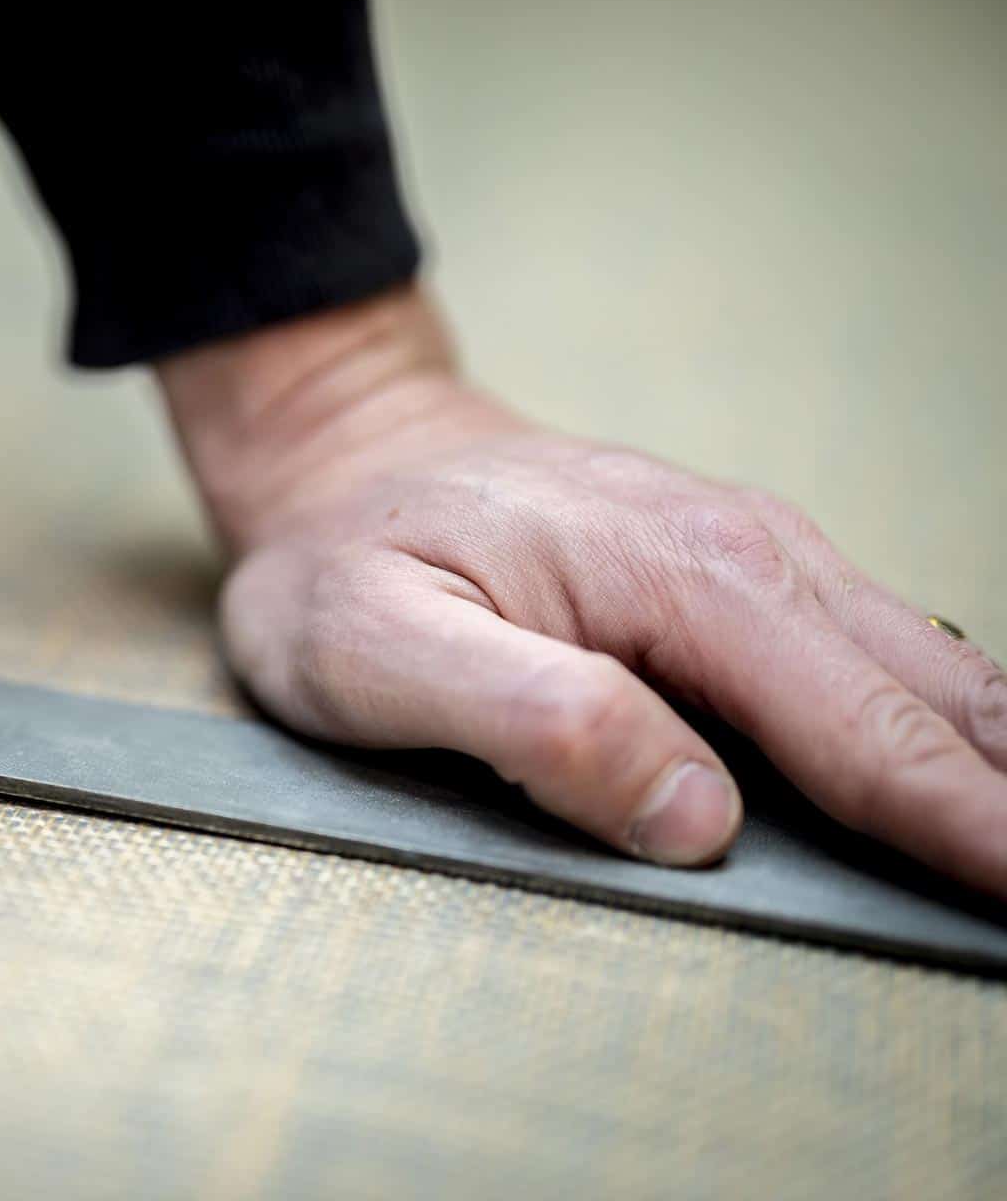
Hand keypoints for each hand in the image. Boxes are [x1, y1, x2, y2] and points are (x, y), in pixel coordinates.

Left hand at [160, 286, 1006, 895]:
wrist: (342, 456)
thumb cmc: (341, 559)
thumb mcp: (377, 649)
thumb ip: (535, 724)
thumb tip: (693, 814)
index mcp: (680, 574)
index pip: (861, 729)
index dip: (964, 825)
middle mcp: (744, 552)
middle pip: (930, 700)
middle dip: (1003, 800)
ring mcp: (750, 556)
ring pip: (924, 671)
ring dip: (992, 761)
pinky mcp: (735, 577)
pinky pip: (873, 653)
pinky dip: (942, 719)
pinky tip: (969, 773)